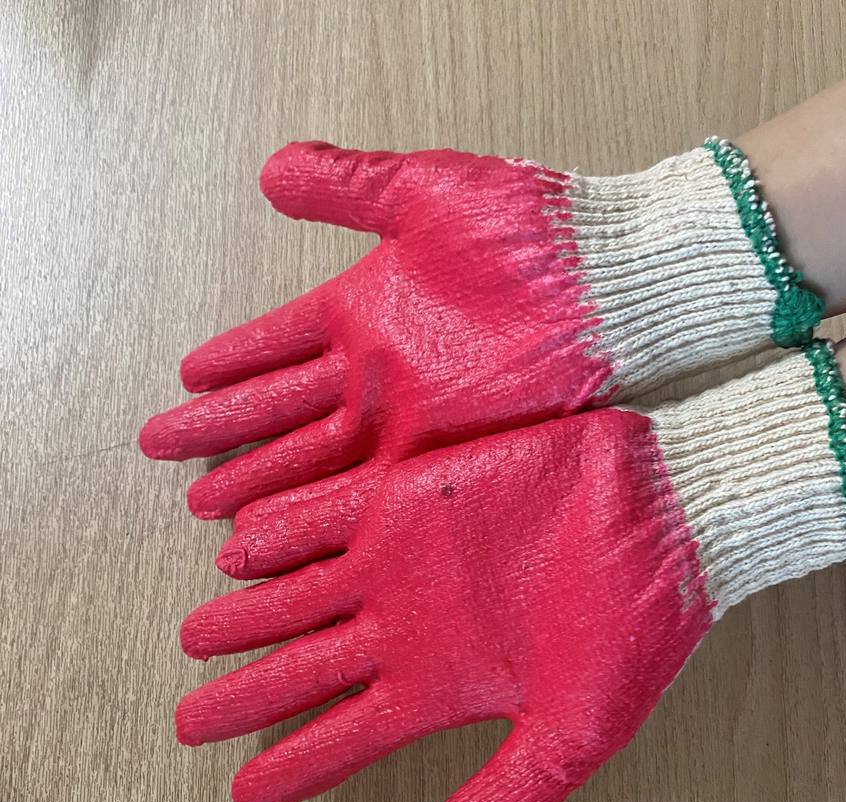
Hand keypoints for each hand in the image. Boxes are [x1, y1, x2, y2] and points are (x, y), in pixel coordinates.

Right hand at [140, 140, 819, 521]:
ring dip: (257, 482)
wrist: (612, 290)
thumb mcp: (427, 194)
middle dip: (226, 438)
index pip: (277, 342)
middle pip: (281, 412)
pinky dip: (313, 508)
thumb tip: (271, 170)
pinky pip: (358, 489)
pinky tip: (275, 525)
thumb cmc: (532, 234)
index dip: (232, 362)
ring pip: (310, 458)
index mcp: (368, 307)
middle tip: (171, 461)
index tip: (185, 378)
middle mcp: (379, 372)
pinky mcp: (439, 458)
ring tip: (205, 505)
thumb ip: (347, 188)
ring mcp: (407, 419)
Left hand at [176, 407, 712, 801]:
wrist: (666, 516)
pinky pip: (326, 515)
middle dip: (247, 695)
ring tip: (200, 636)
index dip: (293, 770)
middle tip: (192, 720)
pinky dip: (278, 534)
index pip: (347, 738)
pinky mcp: (414, 493)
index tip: (245, 796)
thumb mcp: (575, 733)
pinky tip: (237, 549)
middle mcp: (413, 624)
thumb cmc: (636, 625)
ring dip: (247, 613)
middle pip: (306, 667)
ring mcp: (406, 557)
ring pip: (302, 592)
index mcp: (444, 685)